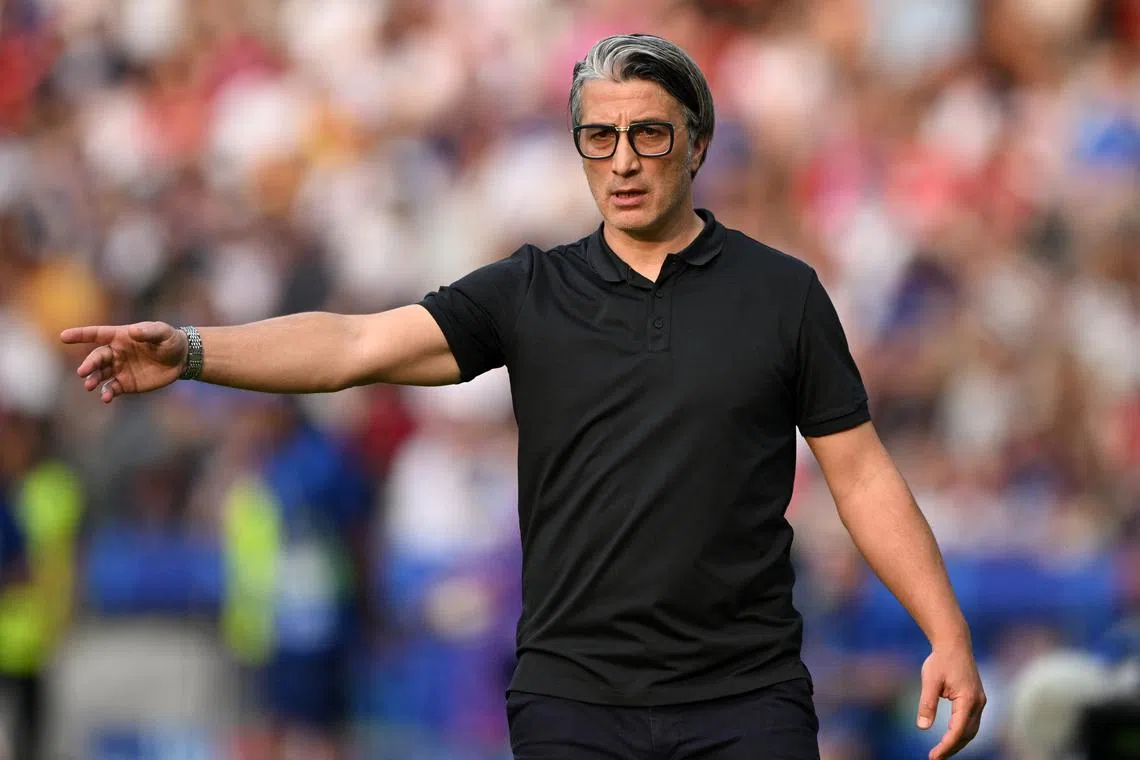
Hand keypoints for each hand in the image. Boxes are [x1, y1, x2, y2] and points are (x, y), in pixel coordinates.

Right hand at [60, 321, 187, 403]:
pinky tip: (106, 397)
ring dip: (93, 380)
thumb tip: (133, 331)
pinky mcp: (126, 384)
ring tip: (90, 386)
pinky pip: (112, 388)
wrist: (181, 359)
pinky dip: (107, 393)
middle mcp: (115, 353)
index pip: (97, 334)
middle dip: (89, 364)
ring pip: (100, 374)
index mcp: (120, 337)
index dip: (80, 335)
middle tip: (83, 372)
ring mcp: (119, 369)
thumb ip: (149, 332)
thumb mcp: (163, 332)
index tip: (64, 336)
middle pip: (97, 358)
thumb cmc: (169, 340)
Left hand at [917, 644, 985, 759]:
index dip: (946, 746)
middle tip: (934, 758)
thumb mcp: (929, 680)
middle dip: (952, 748)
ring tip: (941, 752)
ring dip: (957, 743)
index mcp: (968, 699)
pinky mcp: (976, 699)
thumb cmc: (941, 660)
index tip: (933, 757)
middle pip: (967, 734)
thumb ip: (927, 704)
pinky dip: (961, 733)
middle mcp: (978, 703)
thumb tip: (922, 727)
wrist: (954, 644)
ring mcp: (980, 701)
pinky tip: (949, 738)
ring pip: (971, 730)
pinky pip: (971, 722)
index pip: (957, 731)